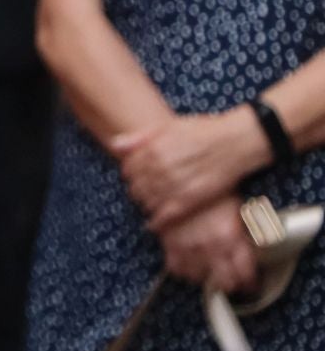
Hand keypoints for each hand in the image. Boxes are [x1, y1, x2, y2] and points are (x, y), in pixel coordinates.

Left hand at [115, 106, 267, 229]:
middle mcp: (160, 168)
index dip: (130, 175)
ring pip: (147, 201)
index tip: (135, 177)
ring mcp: (175, 185)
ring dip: (145, 205)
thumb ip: (140, 138)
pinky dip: (157, 221)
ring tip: (150, 205)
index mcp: (153, 149)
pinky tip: (154, 224)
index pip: (128, 169)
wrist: (236, 142)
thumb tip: (114, 145)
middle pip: (136, 187)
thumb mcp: (169, 127)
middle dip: (136, 190)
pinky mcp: (190, 200)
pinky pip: (166, 215)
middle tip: (142, 193)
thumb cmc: (204, 131)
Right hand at [156, 195, 259, 294]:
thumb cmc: (210, 190)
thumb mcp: (238, 206)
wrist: (177, 181)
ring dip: (208, 279)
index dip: (251, 282)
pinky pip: (177, 269)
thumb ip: (248, 229)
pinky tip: (190, 268)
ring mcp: (190, 248)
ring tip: (213, 275)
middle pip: (225, 283)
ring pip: (201, 279)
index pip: (246, 273)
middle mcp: (211, 248)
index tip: (252, 283)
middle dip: (232, 285)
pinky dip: (184, 271)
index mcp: (231, 238)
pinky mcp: (171, 245)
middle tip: (235, 282)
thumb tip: (256, 241)